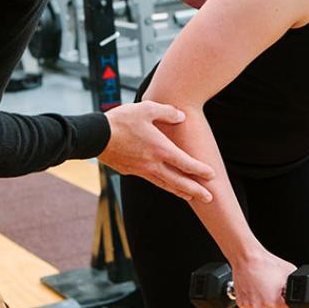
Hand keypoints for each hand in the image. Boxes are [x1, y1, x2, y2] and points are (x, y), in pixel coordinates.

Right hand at [98, 101, 214, 201]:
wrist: (96, 136)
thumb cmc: (122, 120)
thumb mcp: (147, 109)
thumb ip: (167, 112)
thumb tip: (181, 116)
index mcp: (160, 149)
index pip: (185, 163)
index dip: (200, 170)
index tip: (212, 176)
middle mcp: (153, 164)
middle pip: (178, 181)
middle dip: (196, 190)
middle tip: (209, 198)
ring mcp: (141, 170)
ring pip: (165, 184)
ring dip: (180, 192)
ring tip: (192, 197)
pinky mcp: (131, 171)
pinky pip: (152, 181)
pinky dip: (163, 185)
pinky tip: (166, 185)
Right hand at [231, 249, 295, 307]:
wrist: (247, 258)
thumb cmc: (265, 263)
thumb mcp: (289, 271)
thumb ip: (295, 284)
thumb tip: (298, 289)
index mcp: (274, 302)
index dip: (287, 302)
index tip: (284, 295)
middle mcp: (262, 306)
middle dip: (275, 300)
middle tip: (272, 286)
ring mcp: (251, 305)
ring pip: (262, 307)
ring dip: (263, 299)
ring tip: (262, 284)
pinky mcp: (241, 302)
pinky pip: (251, 304)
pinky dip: (253, 297)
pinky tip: (254, 286)